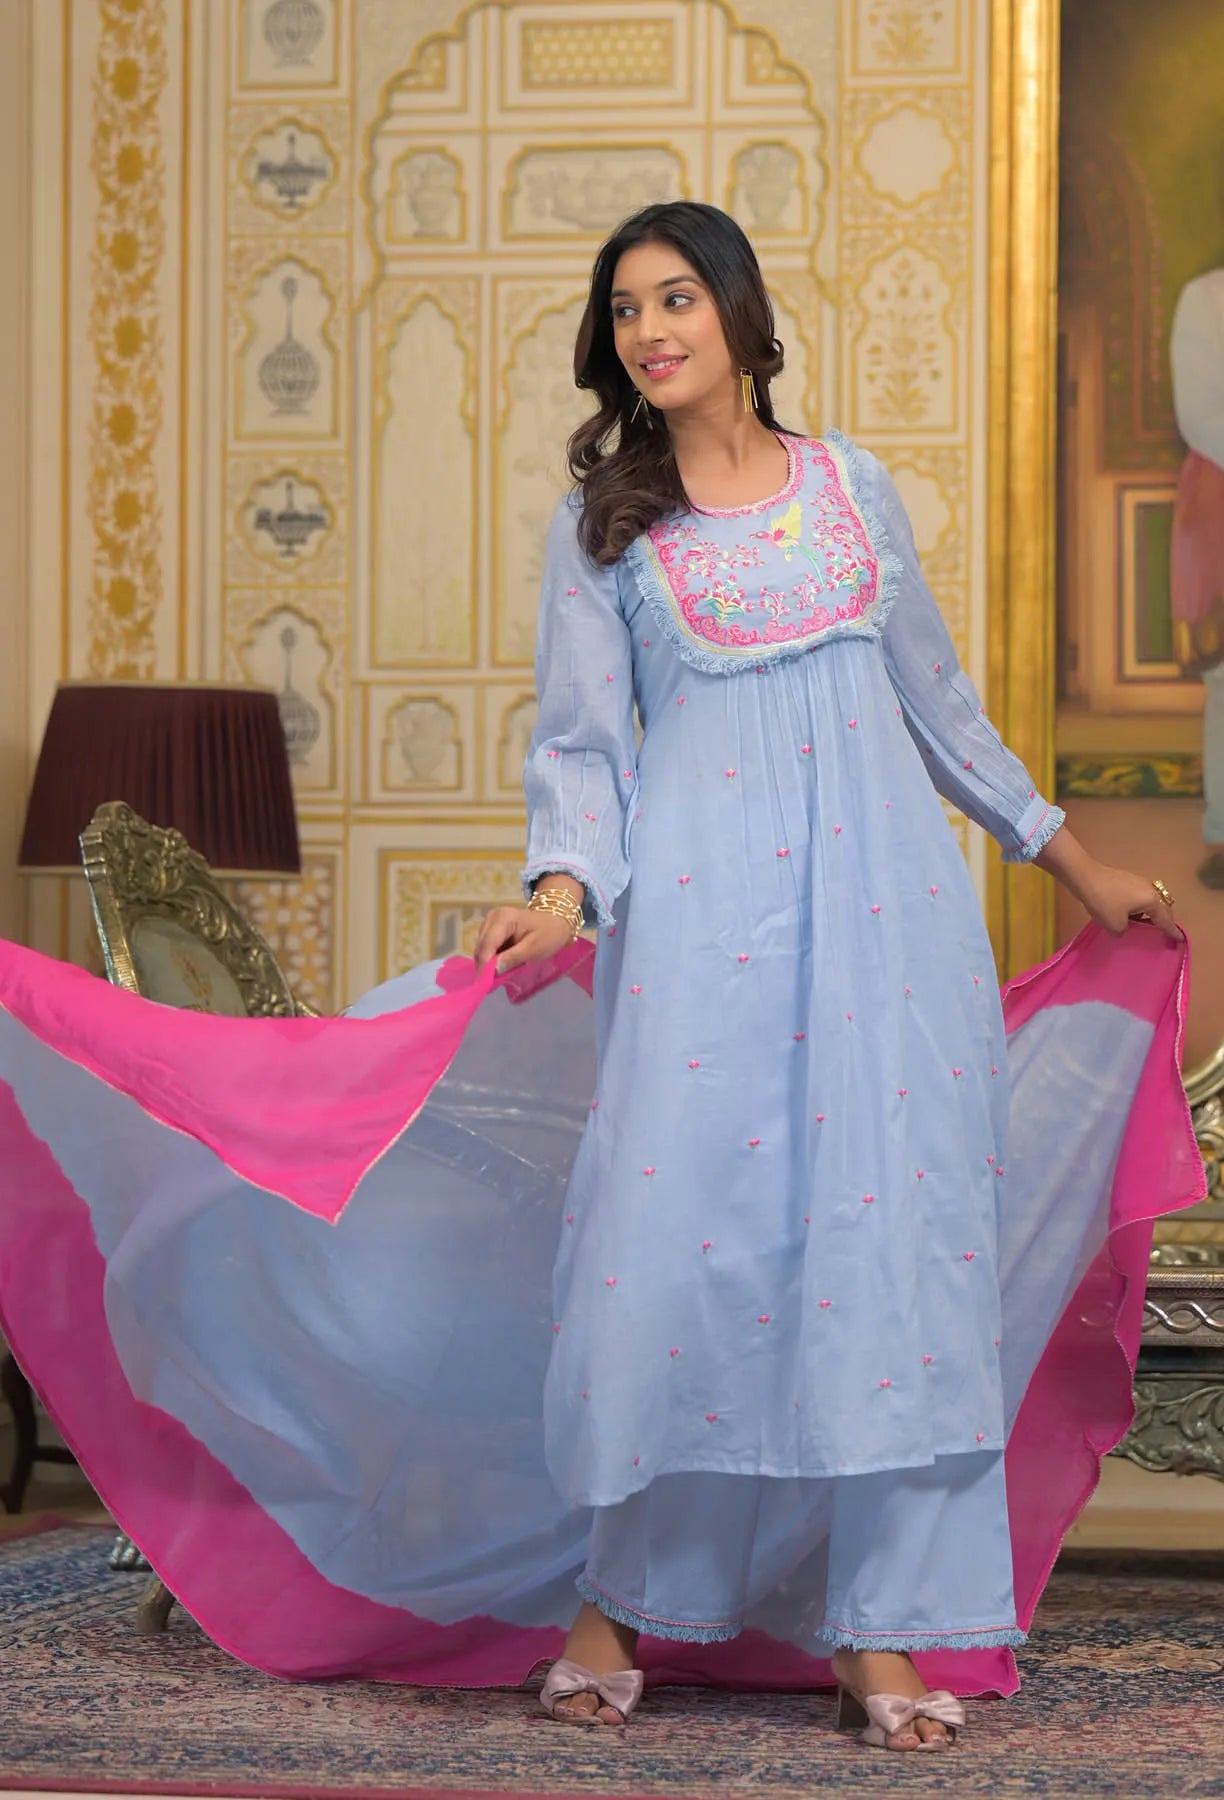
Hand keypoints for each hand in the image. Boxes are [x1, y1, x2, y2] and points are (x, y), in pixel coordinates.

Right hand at [473, 904, 574, 974]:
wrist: (556, 923)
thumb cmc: (549, 934)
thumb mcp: (534, 948)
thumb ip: (513, 958)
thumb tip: (494, 970)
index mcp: (503, 918)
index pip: (487, 944)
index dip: (484, 965)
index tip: (484, 984)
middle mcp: (492, 917)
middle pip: (481, 946)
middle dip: (485, 965)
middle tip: (492, 984)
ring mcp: (491, 922)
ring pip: (482, 948)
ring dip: (488, 963)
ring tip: (498, 975)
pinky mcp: (491, 928)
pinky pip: (486, 947)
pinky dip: (491, 958)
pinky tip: (500, 965)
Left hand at [1032, 825, 1179, 940]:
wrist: (1084, 877)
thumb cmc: (1103, 902)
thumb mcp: (1115, 926)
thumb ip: (1125, 931)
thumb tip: (1124, 925)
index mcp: (1151, 901)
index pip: (1165, 920)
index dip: (1172, 931)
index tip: (1180, 939)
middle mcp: (1149, 890)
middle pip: (1162, 908)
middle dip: (1164, 920)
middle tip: (1165, 932)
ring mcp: (1138, 882)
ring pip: (1150, 901)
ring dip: (1150, 913)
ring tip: (1146, 926)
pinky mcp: (1127, 880)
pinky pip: (1139, 897)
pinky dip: (1139, 907)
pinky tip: (1129, 914)